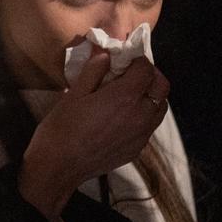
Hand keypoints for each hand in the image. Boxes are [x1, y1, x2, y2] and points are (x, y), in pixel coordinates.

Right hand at [18, 51, 169, 219]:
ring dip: (151, 95)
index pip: (146, 69)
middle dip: (150, 75)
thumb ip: (94, 70)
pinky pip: (150, 126)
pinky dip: (145, 115)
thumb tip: (106, 54)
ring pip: (161, 107)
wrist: (59, 166)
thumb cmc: (62, 127)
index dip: (137, 60)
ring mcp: (141, 135)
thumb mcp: (74, 93)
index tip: (124, 59)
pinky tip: (124, 116)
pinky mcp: (137, 149)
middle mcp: (140, 115)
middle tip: (131, 73)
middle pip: (161, 87)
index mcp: (124, 97)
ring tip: (130, 94)